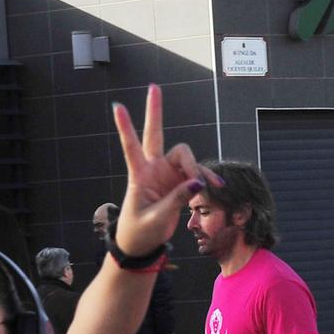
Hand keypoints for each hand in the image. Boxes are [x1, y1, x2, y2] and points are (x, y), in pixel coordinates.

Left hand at [110, 84, 222, 257]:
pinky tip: (216, 187)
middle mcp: (152, 169)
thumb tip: (197, 182)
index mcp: (139, 176)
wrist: (142, 245)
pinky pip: (196, 175)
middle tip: (154, 87)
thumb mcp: (157, 219)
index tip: (118, 106)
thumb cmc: (140, 232)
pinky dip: (206, 179)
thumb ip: (177, 200)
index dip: (125, 127)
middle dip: (155, 111)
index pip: (131, 147)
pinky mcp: (178, 183)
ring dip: (198, 168)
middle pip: (155, 134)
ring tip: (210, 188)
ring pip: (185, 157)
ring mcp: (166, 174)